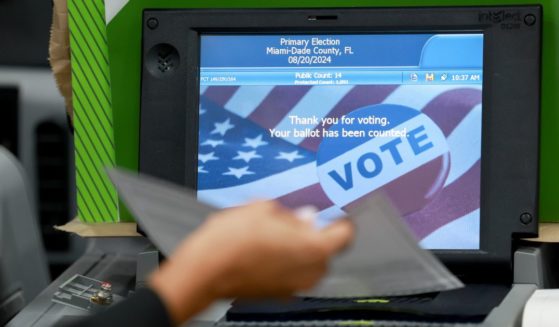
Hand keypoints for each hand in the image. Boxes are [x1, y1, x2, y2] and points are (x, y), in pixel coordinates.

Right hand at [149, 200, 352, 324]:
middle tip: (295, 217)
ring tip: (274, 232)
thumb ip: (292, 214)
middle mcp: (310, 273)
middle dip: (315, 233)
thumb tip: (306, 217)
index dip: (340, 219)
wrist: (204, 271)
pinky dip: (286, 261)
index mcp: (314, 249)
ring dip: (299, 247)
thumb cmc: (232, 240)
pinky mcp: (278, 294)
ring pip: (309, 262)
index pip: (345, 234)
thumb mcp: (263, 210)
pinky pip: (292, 273)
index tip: (333, 211)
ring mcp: (294, 287)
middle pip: (326, 250)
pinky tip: (264, 248)